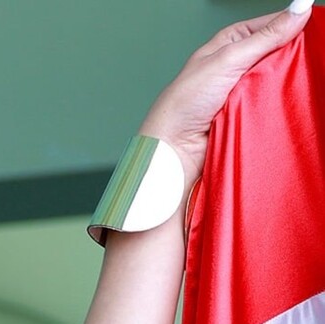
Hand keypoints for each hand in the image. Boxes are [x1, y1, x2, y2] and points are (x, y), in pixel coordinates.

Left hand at [141, 6, 310, 186]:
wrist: (172, 150)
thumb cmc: (186, 103)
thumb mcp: (228, 59)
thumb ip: (265, 37)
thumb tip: (299, 10)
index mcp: (230, 43)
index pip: (270, 26)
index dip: (292, 26)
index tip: (314, 28)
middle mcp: (237, 66)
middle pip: (276, 55)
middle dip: (291, 57)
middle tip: (310, 59)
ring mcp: (242, 93)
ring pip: (276, 82)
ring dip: (284, 84)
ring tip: (297, 83)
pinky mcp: (246, 117)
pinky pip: (270, 107)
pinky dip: (277, 106)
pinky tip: (286, 105)